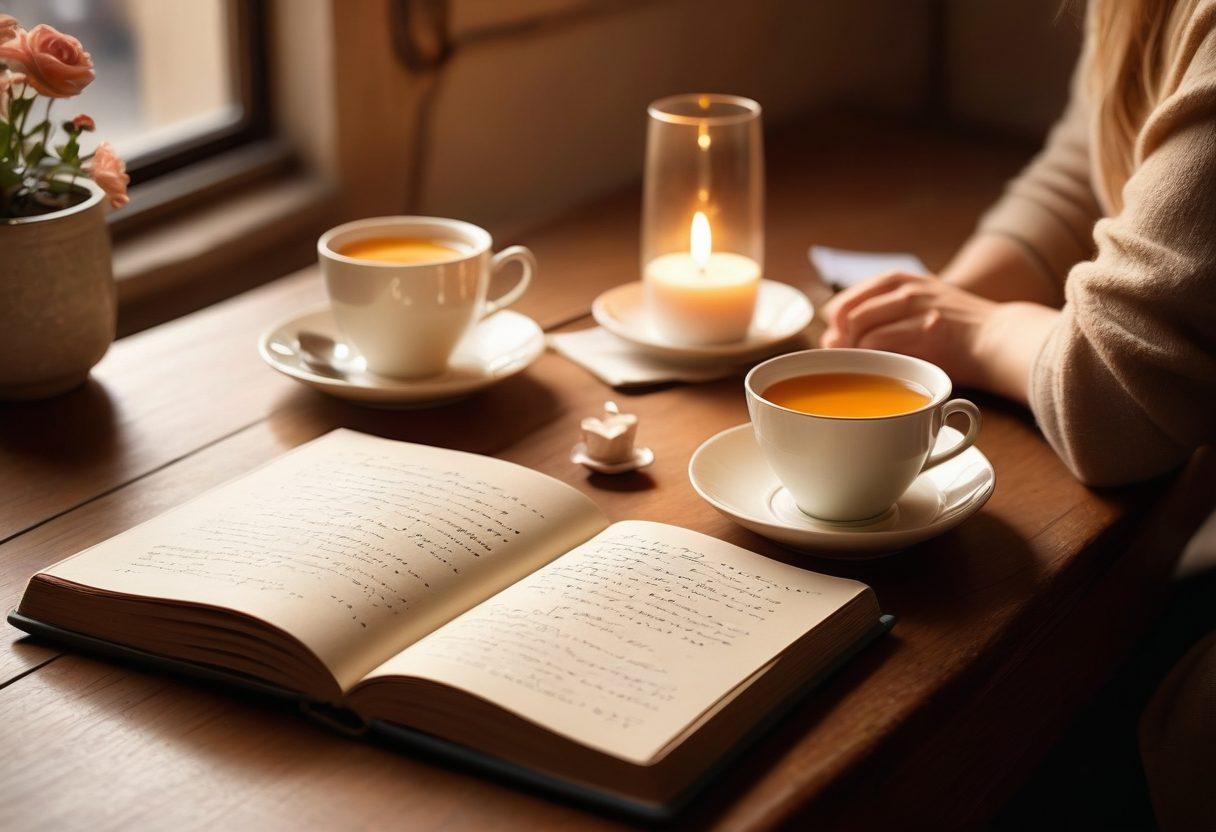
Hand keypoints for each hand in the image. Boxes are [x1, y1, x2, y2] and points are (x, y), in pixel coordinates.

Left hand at [820, 272, 998, 388]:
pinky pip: (882, 346)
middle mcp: (907, 289)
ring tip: (867, 368)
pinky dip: (873, 360)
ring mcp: (918, 309)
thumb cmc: (950, 330)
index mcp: (899, 279)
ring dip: (855, 353)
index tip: (839, 345)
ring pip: (861, 330)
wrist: (999, 339)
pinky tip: (883, 371)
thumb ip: (874, 316)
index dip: (836, 327)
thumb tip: (829, 337)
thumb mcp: (913, 308)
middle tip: (848, 362)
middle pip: (848, 315)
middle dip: (840, 343)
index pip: (845, 300)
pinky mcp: (928, 332)